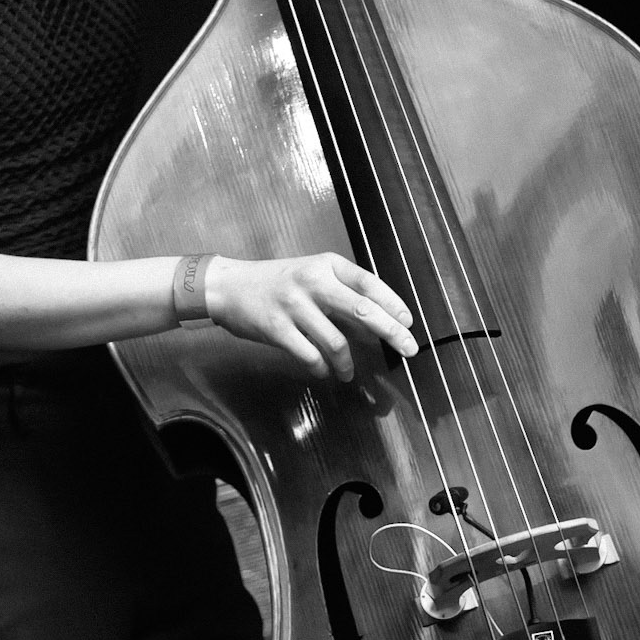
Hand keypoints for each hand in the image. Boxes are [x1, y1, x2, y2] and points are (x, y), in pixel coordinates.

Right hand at [204, 253, 417, 381]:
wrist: (229, 286)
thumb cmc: (276, 282)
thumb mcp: (311, 275)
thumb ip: (341, 293)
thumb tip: (377, 322)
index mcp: (326, 265)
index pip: (369, 283)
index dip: (393, 304)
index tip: (409, 323)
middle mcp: (313, 281)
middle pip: (363, 309)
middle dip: (391, 332)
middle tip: (410, 350)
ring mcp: (294, 305)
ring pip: (336, 341)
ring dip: (347, 363)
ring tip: (348, 373)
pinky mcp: (277, 328)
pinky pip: (310, 356)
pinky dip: (321, 368)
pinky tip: (323, 371)